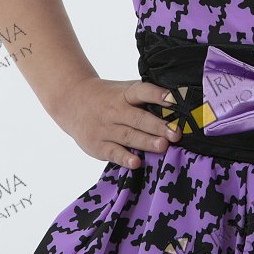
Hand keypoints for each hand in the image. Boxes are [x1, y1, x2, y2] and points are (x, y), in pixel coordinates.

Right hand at [54, 77, 181, 168]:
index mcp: (125, 94)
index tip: (173, 99)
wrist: (73, 101)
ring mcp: (105, 128)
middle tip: (175, 133)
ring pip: (128, 136)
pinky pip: (113, 152)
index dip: (157, 94)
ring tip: (163, 146)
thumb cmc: (110, 98)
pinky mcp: (98, 145)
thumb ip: (146, 98)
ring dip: (146, 142)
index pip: (142, 91)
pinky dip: (124, 158)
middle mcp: (115, 110)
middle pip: (138, 118)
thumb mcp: (124, 91)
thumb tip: (179, 105)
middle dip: (158, 126)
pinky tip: (136, 163)